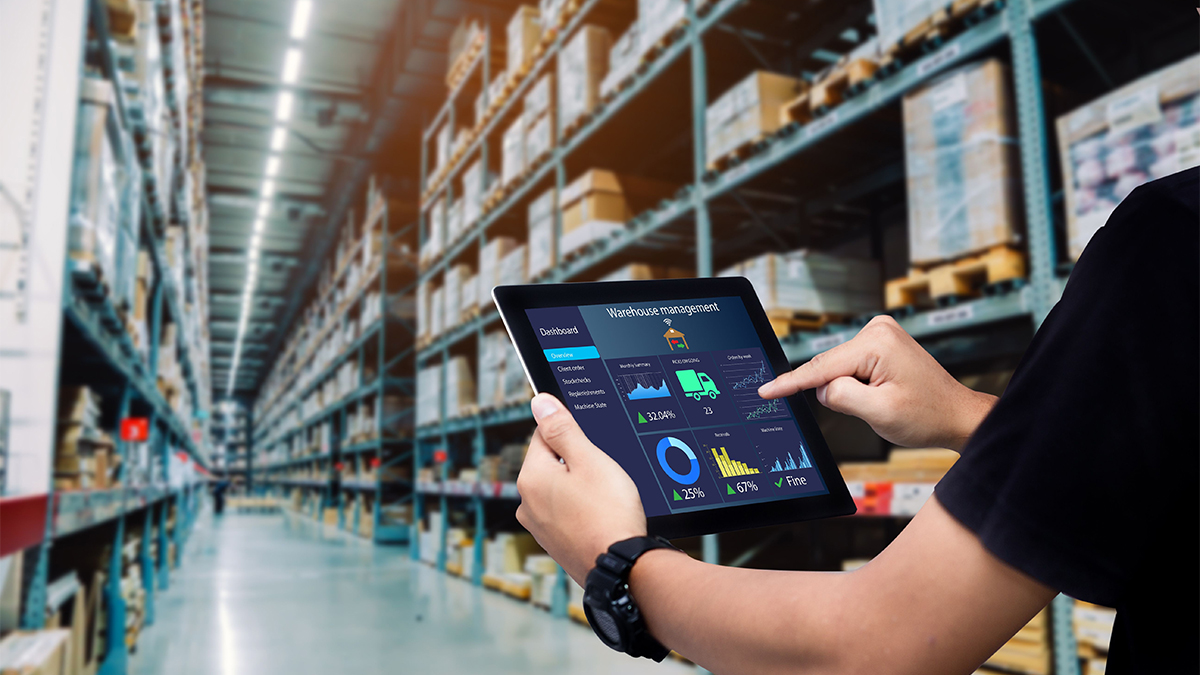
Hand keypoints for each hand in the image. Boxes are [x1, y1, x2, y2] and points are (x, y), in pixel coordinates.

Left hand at [516, 393, 646, 584]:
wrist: (622, 567)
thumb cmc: (609, 512)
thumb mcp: (589, 460)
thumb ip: (562, 428)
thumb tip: (539, 402)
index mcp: (531, 477)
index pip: (543, 435)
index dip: (572, 433)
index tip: (593, 444)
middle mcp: (527, 503)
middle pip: (551, 463)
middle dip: (576, 462)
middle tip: (605, 473)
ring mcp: (540, 527)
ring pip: (560, 490)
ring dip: (581, 487)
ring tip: (606, 497)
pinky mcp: (555, 544)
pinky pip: (567, 514)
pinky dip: (582, 510)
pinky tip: (602, 515)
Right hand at [757, 315, 995, 449]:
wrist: (956, 415)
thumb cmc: (927, 416)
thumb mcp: (879, 413)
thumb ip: (840, 397)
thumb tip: (822, 388)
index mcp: (877, 342)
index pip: (821, 367)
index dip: (790, 383)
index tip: (764, 391)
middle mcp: (877, 329)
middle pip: (830, 368)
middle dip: (838, 392)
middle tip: (872, 408)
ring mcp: (879, 334)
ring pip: (838, 370)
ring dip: (850, 390)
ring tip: (884, 400)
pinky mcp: (880, 343)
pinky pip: (849, 368)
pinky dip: (856, 385)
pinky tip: (881, 393)